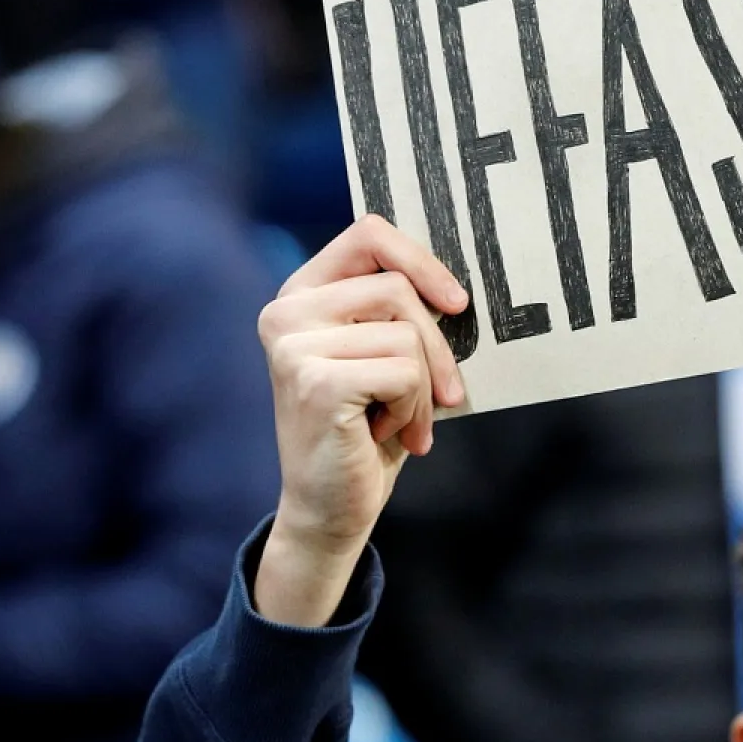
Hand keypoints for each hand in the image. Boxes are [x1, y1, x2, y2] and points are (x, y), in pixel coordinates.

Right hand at [253, 215, 468, 624]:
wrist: (331, 508)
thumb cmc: (366, 429)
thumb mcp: (385, 356)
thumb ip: (401, 311)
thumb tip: (456, 282)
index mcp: (302, 293)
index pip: (369, 233)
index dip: (422, 260)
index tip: (456, 302)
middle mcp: (286, 311)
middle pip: (398, 288)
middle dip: (437, 347)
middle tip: (444, 395)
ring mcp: (293, 344)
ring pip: (407, 335)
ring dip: (423, 388)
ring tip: (399, 421)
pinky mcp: (313, 380)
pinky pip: (404, 372)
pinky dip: (413, 410)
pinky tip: (385, 434)